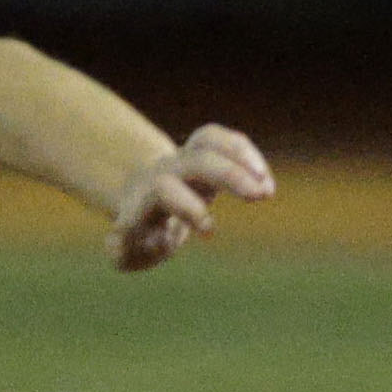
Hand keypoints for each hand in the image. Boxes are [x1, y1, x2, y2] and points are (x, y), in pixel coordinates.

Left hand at [107, 124, 273, 270]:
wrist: (141, 200)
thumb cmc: (139, 234)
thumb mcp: (127, 252)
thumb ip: (122, 252)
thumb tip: (124, 241)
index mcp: (148, 196)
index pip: (165, 190)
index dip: (189, 207)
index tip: (211, 231)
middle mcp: (168, 171)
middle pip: (197, 159)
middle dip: (230, 174)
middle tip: (260, 196)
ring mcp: (187, 158)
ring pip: (210, 139)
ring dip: (243, 157)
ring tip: (268, 189)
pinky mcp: (207, 154)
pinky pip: (226, 141)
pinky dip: (249, 156)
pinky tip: (267, 183)